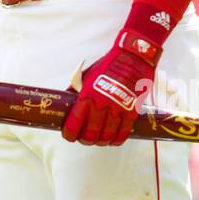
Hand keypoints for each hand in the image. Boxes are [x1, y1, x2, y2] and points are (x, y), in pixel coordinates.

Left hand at [62, 28, 162, 145]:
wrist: (132, 57)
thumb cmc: (107, 66)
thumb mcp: (86, 76)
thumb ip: (76, 91)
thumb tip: (66, 101)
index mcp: (87, 97)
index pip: (74, 125)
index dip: (69, 134)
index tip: (69, 135)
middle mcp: (101, 106)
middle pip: (90, 136)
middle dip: (84, 139)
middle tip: (83, 137)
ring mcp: (117, 110)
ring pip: (106, 137)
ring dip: (100, 142)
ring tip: (98, 139)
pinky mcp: (131, 112)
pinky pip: (122, 133)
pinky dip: (116, 140)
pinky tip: (112, 139)